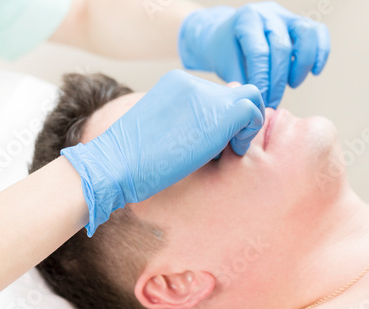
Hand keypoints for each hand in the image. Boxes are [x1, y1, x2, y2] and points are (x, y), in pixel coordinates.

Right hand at [61, 70, 263, 235]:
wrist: (115, 165)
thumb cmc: (134, 160)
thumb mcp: (163, 130)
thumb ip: (189, 120)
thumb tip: (221, 124)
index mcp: (177, 83)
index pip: (217, 93)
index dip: (223, 117)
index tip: (214, 141)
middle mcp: (193, 82)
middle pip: (236, 93)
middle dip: (238, 119)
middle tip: (225, 146)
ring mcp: (205, 95)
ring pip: (250, 97)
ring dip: (246, 125)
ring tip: (228, 149)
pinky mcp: (218, 113)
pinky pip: (253, 111)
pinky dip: (250, 132)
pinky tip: (232, 151)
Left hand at [178, 2, 330, 107]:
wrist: (229, 35)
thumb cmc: (227, 53)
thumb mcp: (225, 65)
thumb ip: (239, 81)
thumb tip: (253, 103)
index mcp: (246, 20)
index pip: (259, 52)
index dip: (262, 80)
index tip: (261, 101)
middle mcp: (267, 13)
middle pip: (281, 47)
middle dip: (278, 80)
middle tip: (273, 102)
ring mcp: (286, 15)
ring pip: (306, 34)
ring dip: (302, 65)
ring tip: (292, 85)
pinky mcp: (300, 22)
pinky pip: (318, 33)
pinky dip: (321, 53)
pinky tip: (314, 72)